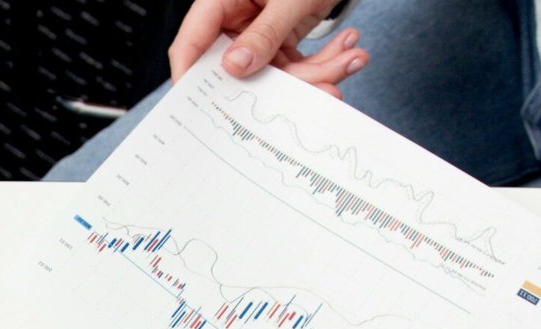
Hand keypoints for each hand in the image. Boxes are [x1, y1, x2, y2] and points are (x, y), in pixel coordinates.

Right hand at [170, 1, 369, 96]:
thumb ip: (264, 33)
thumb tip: (234, 66)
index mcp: (220, 1)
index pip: (191, 44)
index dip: (190, 77)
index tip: (204, 107)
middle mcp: (234, 21)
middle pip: (240, 71)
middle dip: (284, 84)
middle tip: (319, 89)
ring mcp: (257, 35)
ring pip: (274, 75)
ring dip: (317, 74)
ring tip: (350, 59)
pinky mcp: (280, 43)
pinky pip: (295, 67)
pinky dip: (324, 65)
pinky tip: (349, 52)